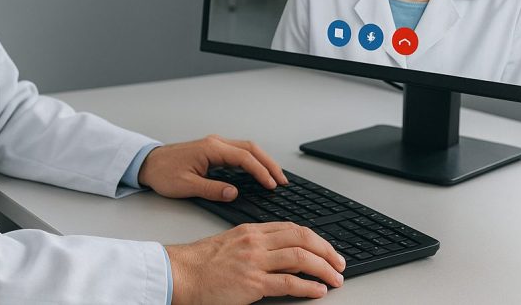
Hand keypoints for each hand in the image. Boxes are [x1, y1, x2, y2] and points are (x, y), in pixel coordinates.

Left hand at [137, 134, 289, 200]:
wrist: (148, 163)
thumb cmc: (163, 173)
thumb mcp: (186, 186)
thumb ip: (212, 190)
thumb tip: (234, 193)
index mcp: (211, 149)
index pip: (244, 158)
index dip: (261, 172)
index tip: (272, 185)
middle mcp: (216, 143)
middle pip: (251, 149)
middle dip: (269, 163)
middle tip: (282, 180)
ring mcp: (215, 145)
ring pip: (246, 149)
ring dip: (262, 161)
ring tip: (275, 177)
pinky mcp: (213, 151)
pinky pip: (238, 153)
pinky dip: (252, 161)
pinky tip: (257, 173)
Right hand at [166, 222, 346, 302]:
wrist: (181, 273)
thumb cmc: (200, 263)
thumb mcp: (231, 245)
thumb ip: (256, 246)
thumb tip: (282, 258)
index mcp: (252, 231)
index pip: (292, 228)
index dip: (315, 239)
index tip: (327, 249)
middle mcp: (256, 241)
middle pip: (302, 238)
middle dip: (327, 250)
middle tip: (339, 263)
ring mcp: (255, 261)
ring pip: (301, 257)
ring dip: (324, 268)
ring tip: (335, 279)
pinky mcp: (252, 282)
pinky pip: (289, 283)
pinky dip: (309, 287)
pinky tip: (318, 291)